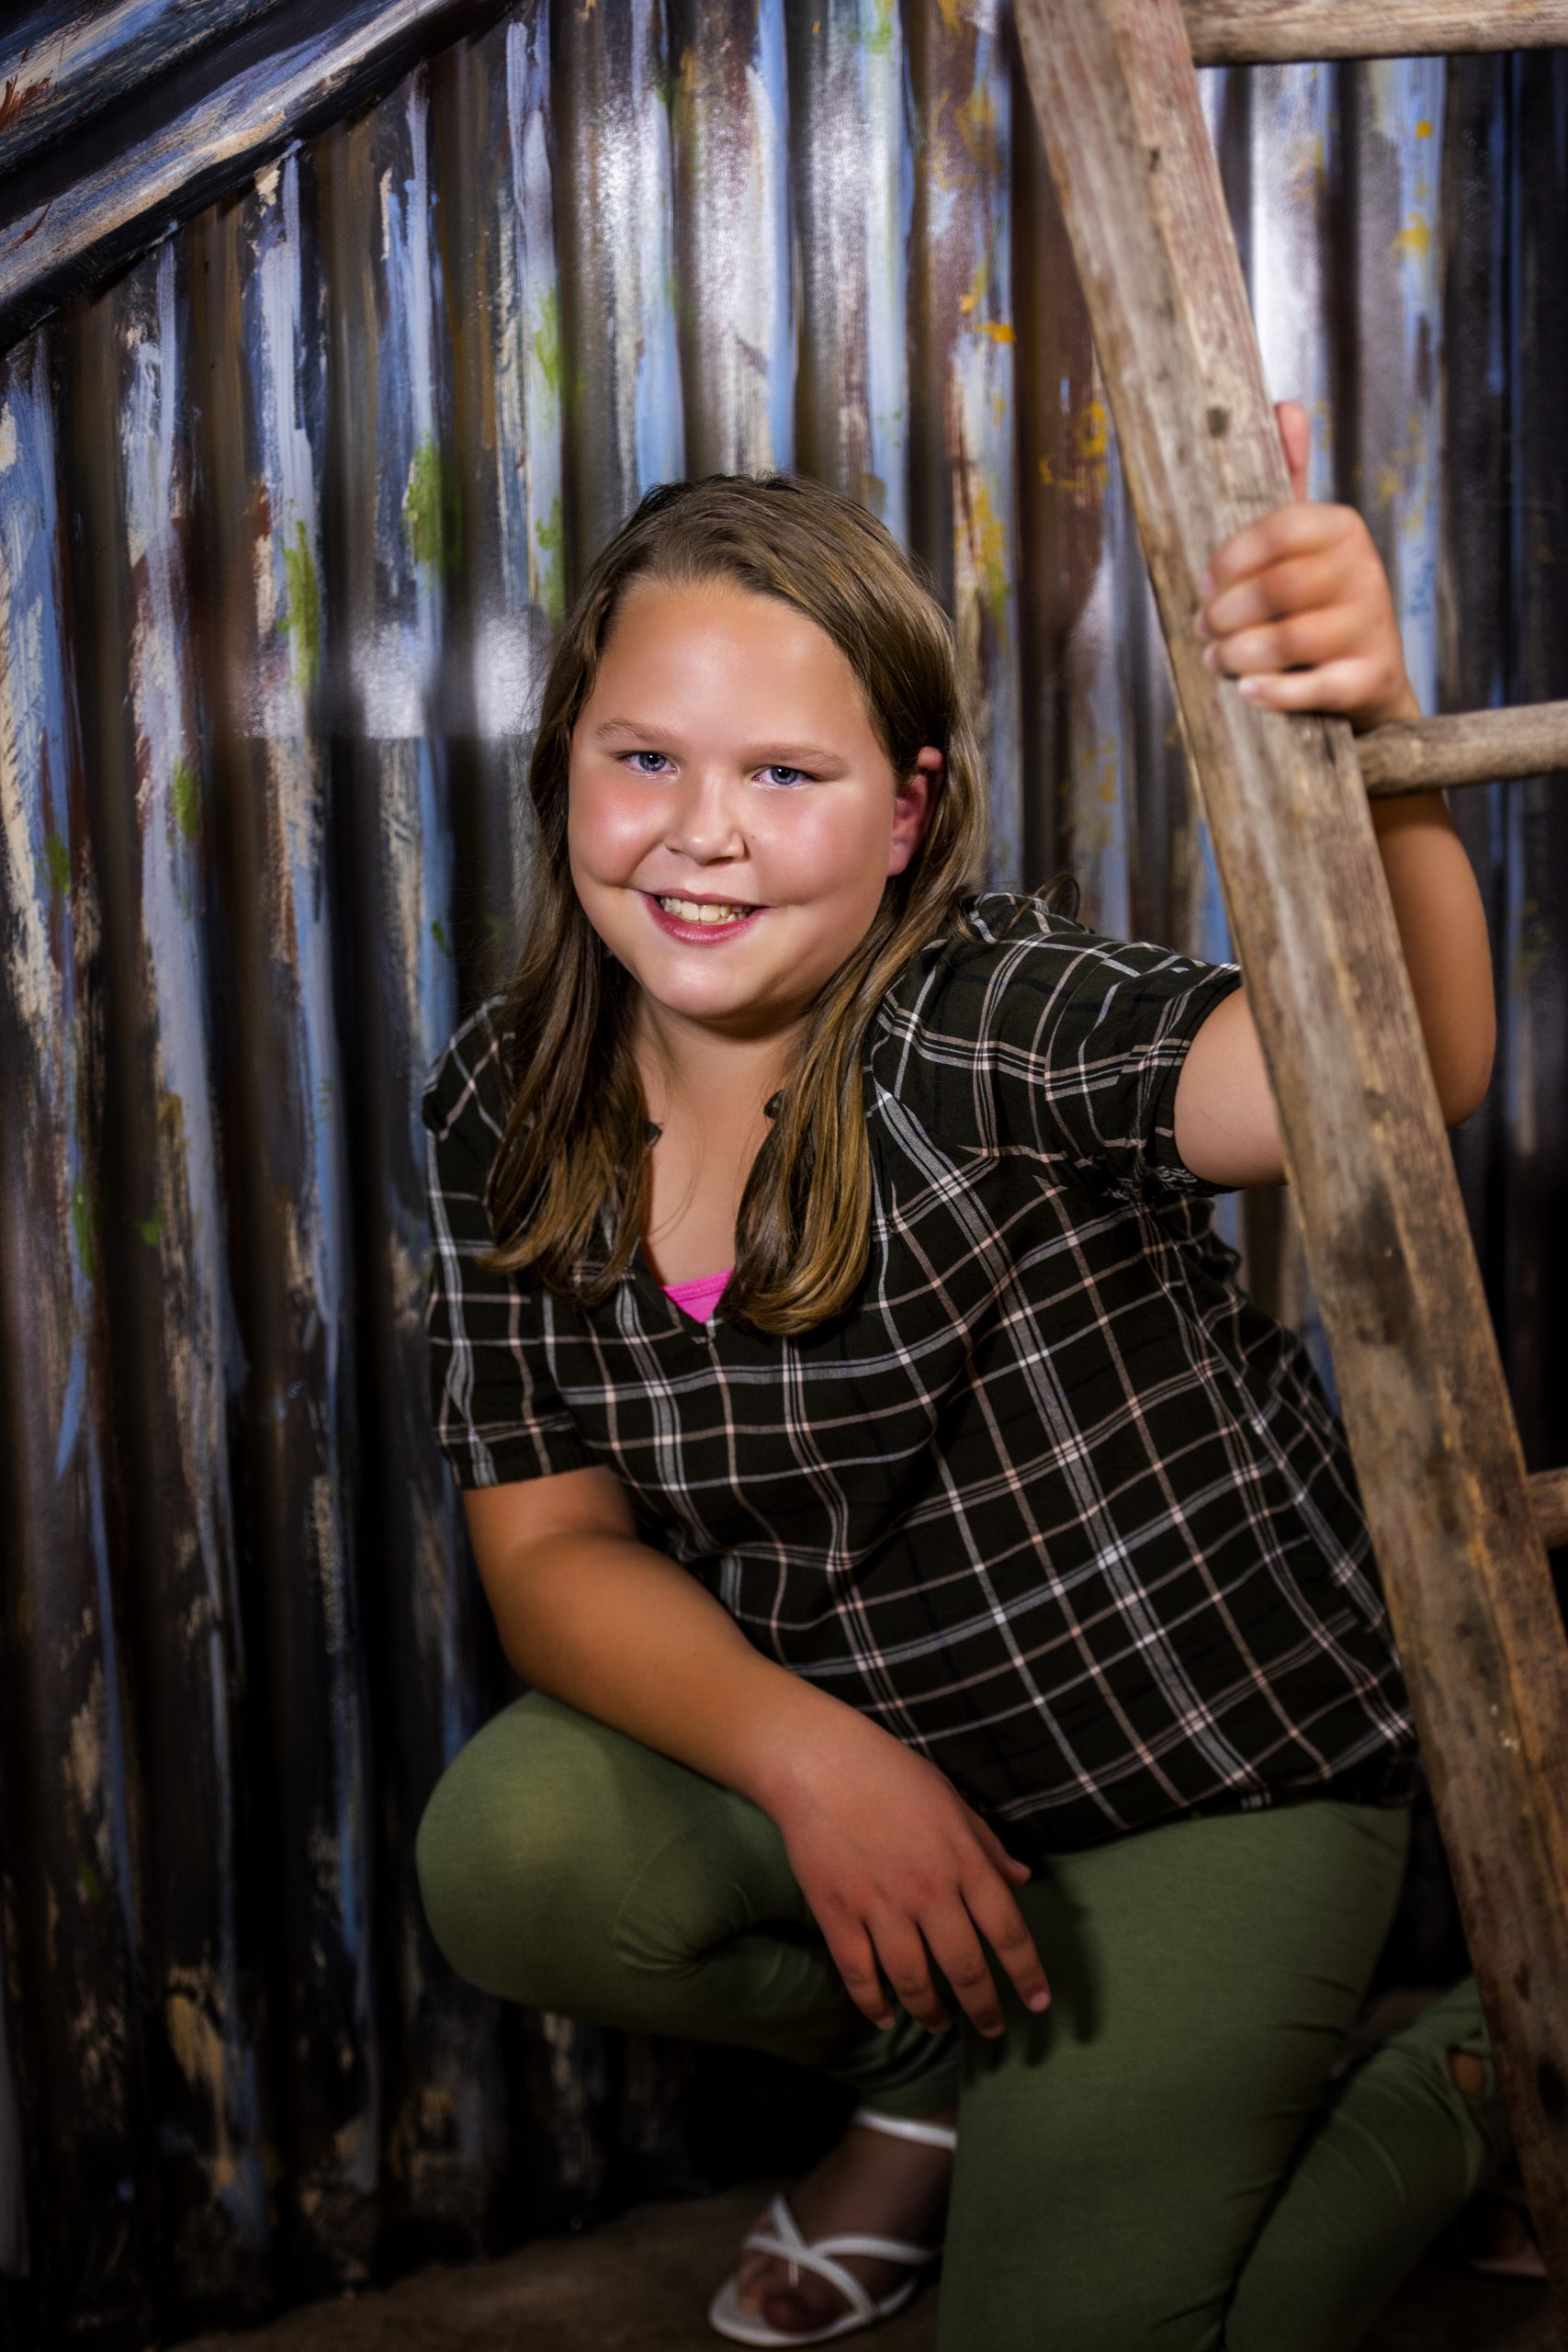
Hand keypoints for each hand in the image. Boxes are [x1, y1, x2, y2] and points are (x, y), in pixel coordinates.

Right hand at [763, 1712, 1050, 2038]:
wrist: (819, 1762)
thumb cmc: (890, 1774)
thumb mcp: (951, 1800)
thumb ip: (987, 1844)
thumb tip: (1023, 1879)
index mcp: (962, 1860)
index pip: (1007, 1932)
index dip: (1026, 1974)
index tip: (1038, 2003)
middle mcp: (928, 1890)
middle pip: (965, 1969)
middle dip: (984, 2008)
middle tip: (992, 2029)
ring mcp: (881, 1906)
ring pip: (914, 1982)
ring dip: (931, 2014)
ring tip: (939, 2025)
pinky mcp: (839, 1914)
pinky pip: (860, 1976)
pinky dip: (874, 2004)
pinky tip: (885, 2016)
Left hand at [1196, 399, 1419, 732]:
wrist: (1366, 682)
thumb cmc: (1317, 606)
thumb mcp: (1304, 543)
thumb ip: (1289, 481)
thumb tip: (1285, 406)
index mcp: (1342, 530)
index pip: (1282, 526)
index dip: (1232, 556)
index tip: (1204, 579)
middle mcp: (1365, 572)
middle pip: (1281, 587)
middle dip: (1228, 611)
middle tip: (1203, 626)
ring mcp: (1372, 627)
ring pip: (1292, 639)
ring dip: (1239, 652)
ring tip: (1217, 658)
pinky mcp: (1371, 679)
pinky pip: (1315, 688)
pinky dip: (1272, 692)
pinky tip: (1246, 690)